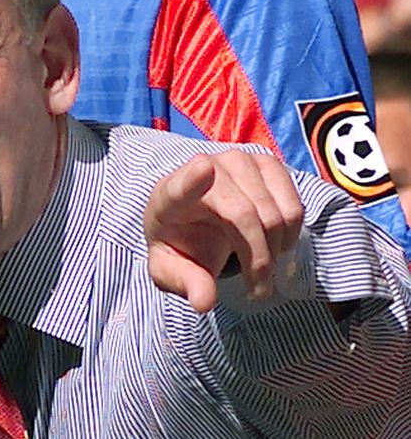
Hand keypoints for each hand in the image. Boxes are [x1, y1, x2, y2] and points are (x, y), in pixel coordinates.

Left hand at [144, 149, 303, 312]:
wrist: (194, 217)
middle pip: (244, 215)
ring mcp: (238, 161)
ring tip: (262, 267)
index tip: (203, 169)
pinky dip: (291, 234)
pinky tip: (274, 243)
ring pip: (275, 213)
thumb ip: (185, 283)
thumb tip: (204, 301)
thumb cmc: (182, 243)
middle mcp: (205, 167)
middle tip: (258, 290)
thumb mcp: (172, 269)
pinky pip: (294, 206)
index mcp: (169, 196)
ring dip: (276, 250)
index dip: (192, 179)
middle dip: (258, 259)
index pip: (180, 186)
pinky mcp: (266, 162)